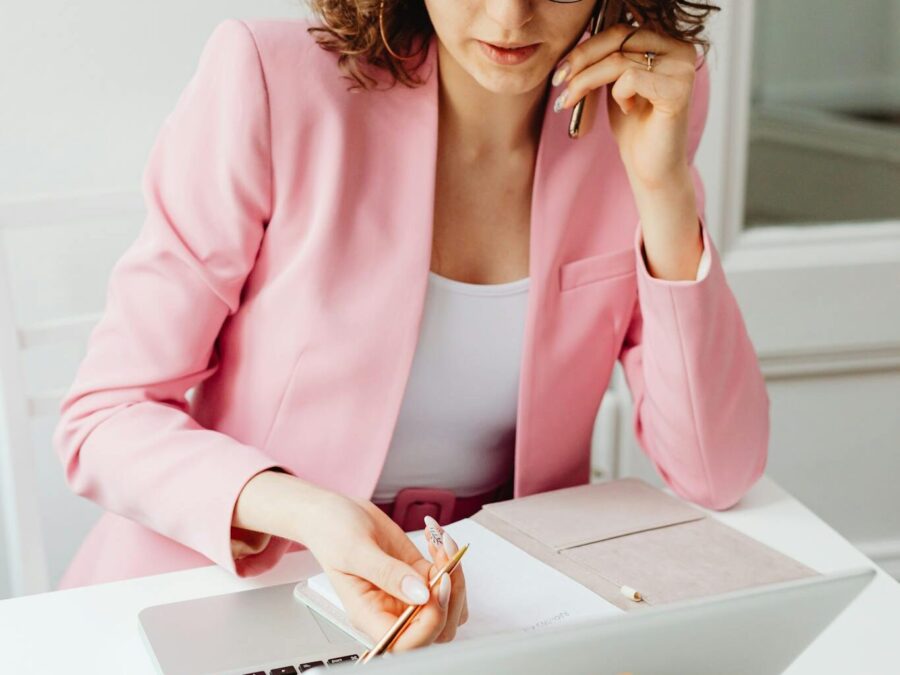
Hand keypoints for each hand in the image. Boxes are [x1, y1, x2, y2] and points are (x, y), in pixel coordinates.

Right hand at [299, 491, 464, 650]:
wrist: (334, 512)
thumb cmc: (331, 532)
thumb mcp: (354, 550)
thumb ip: (387, 573)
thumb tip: (421, 595)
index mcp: (370, 614)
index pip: (407, 643)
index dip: (430, 623)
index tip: (436, 588)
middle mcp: (391, 609)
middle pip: (438, 627)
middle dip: (451, 595)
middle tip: (443, 560)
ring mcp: (407, 593)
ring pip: (448, 604)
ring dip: (454, 574)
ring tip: (440, 542)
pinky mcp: (418, 574)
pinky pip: (446, 578)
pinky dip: (449, 559)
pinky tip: (435, 537)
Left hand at [551, 22, 700, 189]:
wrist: (651, 167)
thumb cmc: (634, 127)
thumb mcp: (615, 84)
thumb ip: (607, 59)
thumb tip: (576, 44)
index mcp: (667, 43)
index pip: (620, 30)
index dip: (587, 47)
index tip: (561, 69)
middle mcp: (680, 49)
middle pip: (619, 37)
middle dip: (581, 60)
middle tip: (558, 82)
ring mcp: (682, 68)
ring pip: (618, 59)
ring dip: (586, 81)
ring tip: (571, 101)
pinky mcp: (678, 89)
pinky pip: (631, 78)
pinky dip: (618, 94)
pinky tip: (626, 109)